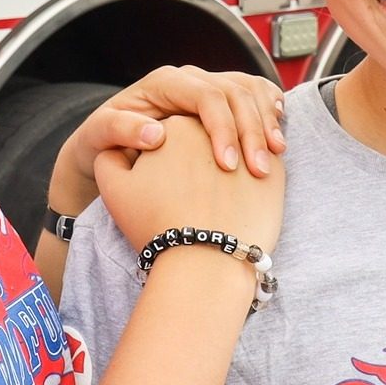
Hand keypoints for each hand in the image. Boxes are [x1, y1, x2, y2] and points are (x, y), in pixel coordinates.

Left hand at [48, 67, 284, 219]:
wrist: (111, 149)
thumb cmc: (102, 144)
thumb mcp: (100, 137)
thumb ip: (122, 131)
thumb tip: (156, 135)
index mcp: (164, 83)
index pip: (206, 96)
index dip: (222, 128)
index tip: (229, 165)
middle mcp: (190, 80)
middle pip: (235, 92)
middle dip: (252, 130)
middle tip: (259, 170)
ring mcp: (210, 88)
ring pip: (251, 90)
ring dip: (267, 121)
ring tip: (276, 155)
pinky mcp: (224, 103)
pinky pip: (257, 96)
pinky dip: (272, 112)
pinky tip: (277, 137)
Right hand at [94, 116, 283, 258]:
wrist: (204, 261)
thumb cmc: (156, 225)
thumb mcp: (114, 188)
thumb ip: (109, 157)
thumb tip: (117, 146)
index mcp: (177, 123)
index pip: (175, 125)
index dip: (168, 151)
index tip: (167, 179)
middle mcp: (216, 128)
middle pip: (209, 133)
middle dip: (202, 155)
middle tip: (191, 194)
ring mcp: (248, 145)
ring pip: (238, 146)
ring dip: (232, 163)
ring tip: (216, 201)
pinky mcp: (276, 171)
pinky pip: (264, 163)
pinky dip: (254, 176)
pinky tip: (242, 201)